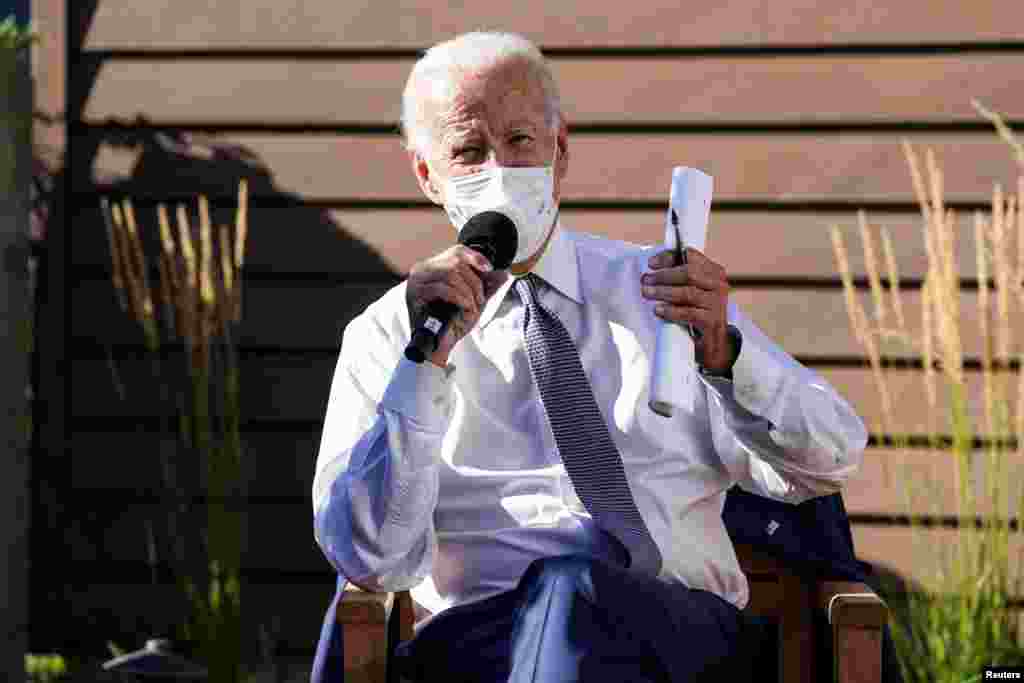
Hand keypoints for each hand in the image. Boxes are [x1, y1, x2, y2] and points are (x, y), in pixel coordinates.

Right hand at [406, 245, 508, 366]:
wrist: (439, 346)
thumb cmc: (453, 323)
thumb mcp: (474, 301)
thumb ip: (486, 287)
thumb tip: (502, 273)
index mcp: (435, 268)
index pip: (456, 251)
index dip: (475, 257)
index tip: (488, 269)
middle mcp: (423, 270)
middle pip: (455, 261)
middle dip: (474, 281)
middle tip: (480, 299)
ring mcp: (416, 281)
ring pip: (450, 273)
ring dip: (467, 291)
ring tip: (472, 305)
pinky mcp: (414, 293)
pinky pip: (442, 288)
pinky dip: (458, 297)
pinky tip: (464, 307)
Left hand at [642, 248, 735, 373]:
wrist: (714, 339)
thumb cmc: (698, 309)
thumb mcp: (692, 289)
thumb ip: (677, 275)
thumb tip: (653, 266)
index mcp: (713, 271)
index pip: (691, 256)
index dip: (669, 257)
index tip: (651, 263)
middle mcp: (718, 284)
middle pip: (689, 273)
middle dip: (664, 275)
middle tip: (645, 279)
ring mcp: (717, 303)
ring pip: (688, 292)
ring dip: (664, 291)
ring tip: (647, 292)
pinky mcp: (712, 321)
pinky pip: (688, 313)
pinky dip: (671, 311)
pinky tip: (658, 310)